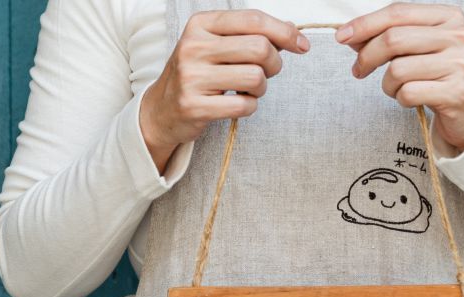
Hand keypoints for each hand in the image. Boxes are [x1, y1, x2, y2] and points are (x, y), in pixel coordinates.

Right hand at [141, 10, 308, 171]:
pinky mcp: (194, 106)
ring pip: (255, 77)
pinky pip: (244, 105)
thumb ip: (252, 35)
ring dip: (261, 87)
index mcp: (201, 24)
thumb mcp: (218, 45)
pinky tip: (235, 103)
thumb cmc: (199, 73)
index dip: (285, 32)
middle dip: (274, 63)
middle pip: (260, 48)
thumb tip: (292, 30)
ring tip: (247, 89)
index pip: (254, 20)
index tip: (302, 45)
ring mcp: (191, 77)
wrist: (162, 109)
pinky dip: (249, 106)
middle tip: (267, 72)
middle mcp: (193, 47)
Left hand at [339, 4, 463, 150]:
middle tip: (358, 70)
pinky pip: (408, 93)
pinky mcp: (456, 92)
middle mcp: (459, 36)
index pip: (398, 12)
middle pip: (394, 39)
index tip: (342, 37)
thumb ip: (391, 36)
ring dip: (387, 84)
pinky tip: (412, 98)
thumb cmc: (441, 75)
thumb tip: (351, 36)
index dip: (365, 24)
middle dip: (367, 56)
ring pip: (398, 69)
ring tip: (397, 88)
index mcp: (450, 17)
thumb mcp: (421, 47)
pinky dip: (401, 99)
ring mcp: (460, 64)